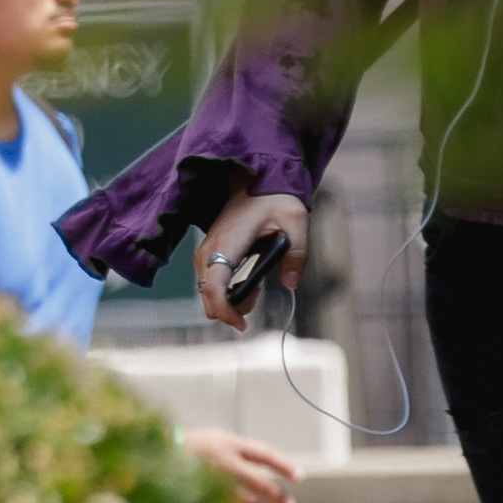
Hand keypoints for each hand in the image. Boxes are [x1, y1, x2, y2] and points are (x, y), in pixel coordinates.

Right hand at [181, 428, 303, 502]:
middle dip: (277, 496)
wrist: (157, 456)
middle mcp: (224, 463)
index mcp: (229, 445)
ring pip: (249, 502)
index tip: (298, 477)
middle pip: (260, 483)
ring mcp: (214, 482)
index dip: (283, 466)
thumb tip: (266, 467)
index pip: (265, 455)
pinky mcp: (204, 497)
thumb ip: (241, 451)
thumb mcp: (218, 439)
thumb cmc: (190, 446)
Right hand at [197, 193, 310, 330]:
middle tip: (259, 297)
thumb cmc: (274, 197)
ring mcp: (206, 251)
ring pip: (207, 293)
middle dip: (232, 308)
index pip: (214, 288)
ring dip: (231, 300)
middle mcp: (209, 250)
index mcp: (228, 243)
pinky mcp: (209, 252)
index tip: (243, 324)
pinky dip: (227, 290)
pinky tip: (250, 280)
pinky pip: (210, 282)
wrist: (255, 178)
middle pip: (207, 297)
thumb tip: (290, 283)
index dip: (226, 311)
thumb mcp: (296, 221)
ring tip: (257, 287)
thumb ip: (296, 254)